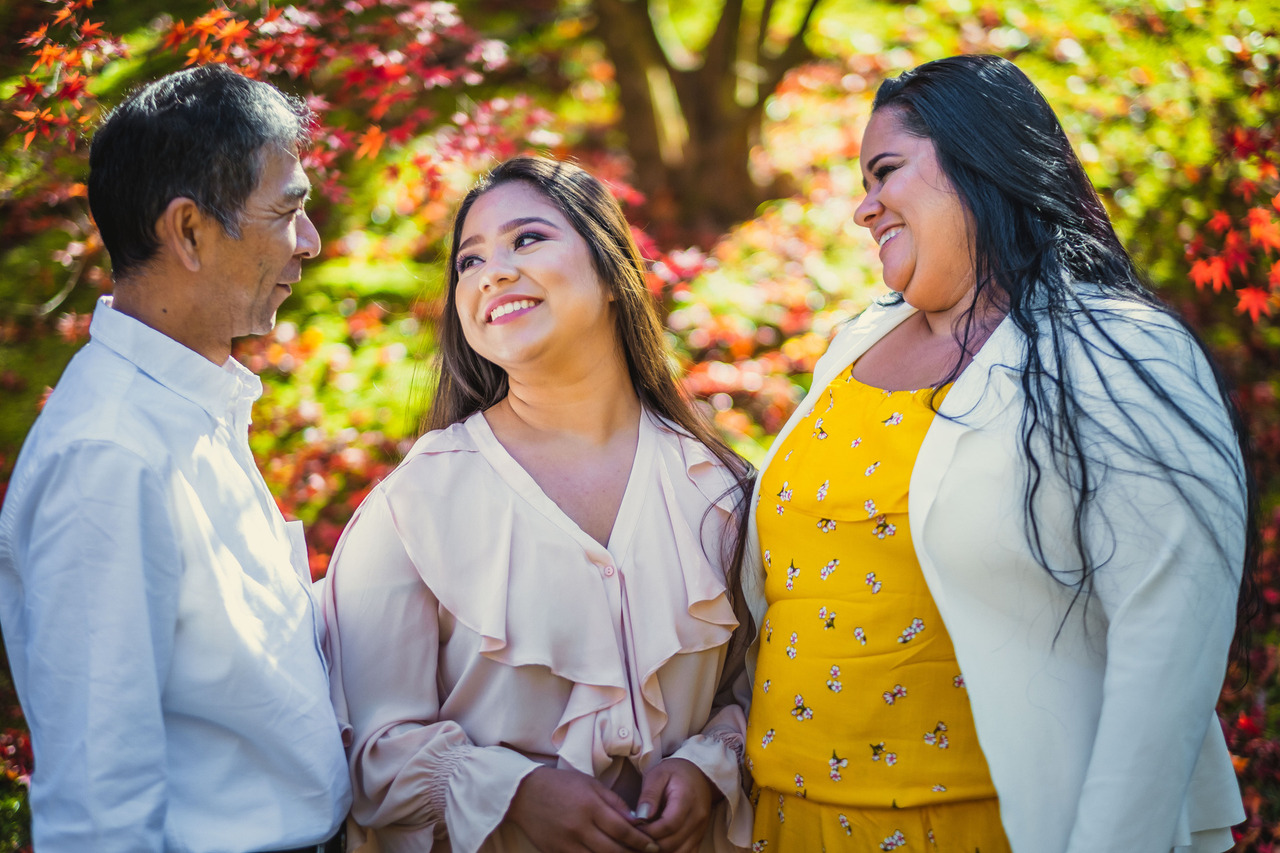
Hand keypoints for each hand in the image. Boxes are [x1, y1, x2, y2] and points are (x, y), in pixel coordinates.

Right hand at [507, 766, 659, 852]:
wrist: (524, 793)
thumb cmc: (561, 785)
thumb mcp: (591, 785)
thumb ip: (614, 803)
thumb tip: (637, 821)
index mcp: (590, 806)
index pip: (623, 830)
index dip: (641, 841)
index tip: (654, 846)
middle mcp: (579, 827)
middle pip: (613, 850)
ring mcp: (566, 843)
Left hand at [633, 758, 715, 852]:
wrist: (697, 775)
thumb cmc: (674, 773)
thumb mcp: (658, 774)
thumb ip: (649, 794)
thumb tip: (641, 816)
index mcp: (687, 800)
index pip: (668, 825)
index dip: (648, 831)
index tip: (632, 828)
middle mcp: (697, 818)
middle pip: (672, 843)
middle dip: (649, 844)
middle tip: (633, 838)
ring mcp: (700, 831)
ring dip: (659, 852)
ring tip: (642, 843)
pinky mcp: (698, 838)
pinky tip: (655, 848)